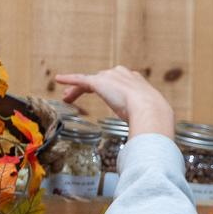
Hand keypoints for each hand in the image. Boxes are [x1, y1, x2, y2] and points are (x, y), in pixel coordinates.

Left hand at [54, 67, 175, 140]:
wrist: (150, 110)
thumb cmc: (153, 116)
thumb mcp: (149, 116)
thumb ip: (144, 121)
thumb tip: (148, 138)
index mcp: (136, 81)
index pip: (117, 82)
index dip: (108, 89)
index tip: (104, 95)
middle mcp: (122, 75)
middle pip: (101, 80)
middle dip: (89, 87)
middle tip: (77, 97)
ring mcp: (110, 77)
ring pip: (89, 81)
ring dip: (77, 90)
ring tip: (67, 98)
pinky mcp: (98, 82)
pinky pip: (80, 79)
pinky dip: (69, 79)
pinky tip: (59, 80)